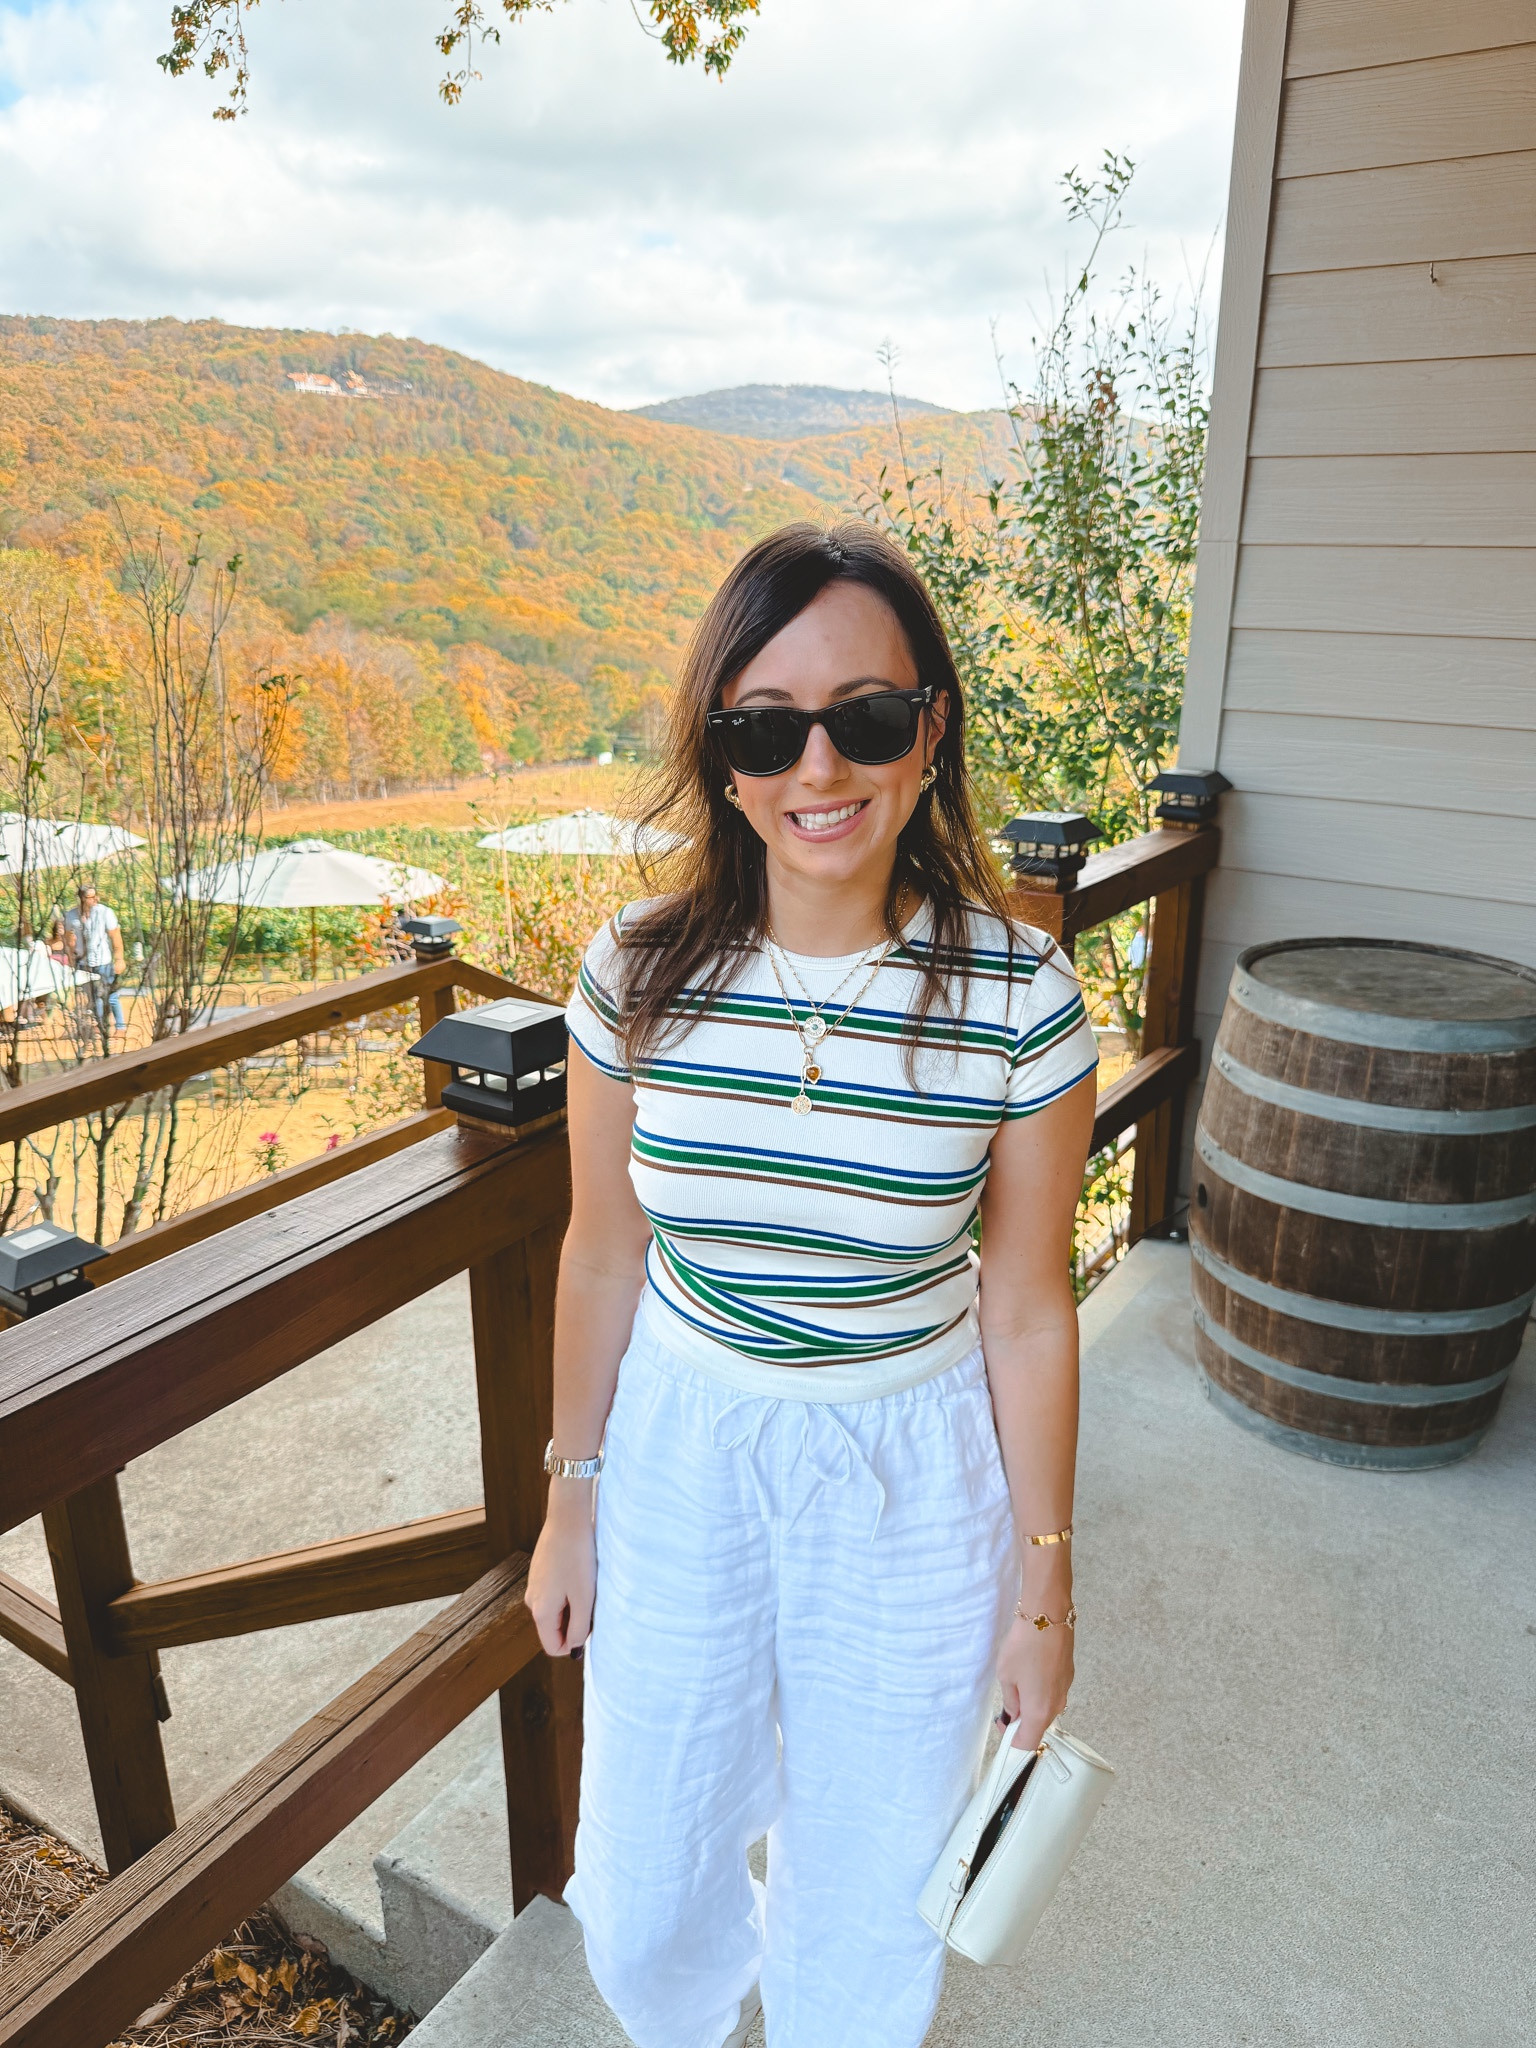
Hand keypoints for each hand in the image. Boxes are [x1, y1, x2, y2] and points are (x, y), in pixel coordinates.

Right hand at [525, 1490, 595, 1657]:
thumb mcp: (584, 1597)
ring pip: (556, 1610)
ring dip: (573, 1604)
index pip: (553, 1647)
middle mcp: (532, 1601)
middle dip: (574, 1622)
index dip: (574, 1644)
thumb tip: (574, 1651)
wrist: (567, 1517)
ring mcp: (534, 1585)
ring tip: (586, 1583)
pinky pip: (554, 1593)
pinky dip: (569, 1590)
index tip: (590, 1622)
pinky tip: (579, 1571)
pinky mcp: (540, 1572)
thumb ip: (578, 1629)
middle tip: (591, 1599)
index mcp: (540, 1611)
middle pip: (554, 1629)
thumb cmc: (578, 1556)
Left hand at [996, 1603, 1073, 1750]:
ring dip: (1030, 1705)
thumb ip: (1010, 1702)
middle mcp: (1056, 1706)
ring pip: (1046, 1710)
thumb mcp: (1006, 1675)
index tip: (1002, 1730)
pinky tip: (1030, 1672)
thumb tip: (1011, 1716)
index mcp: (1039, 1712)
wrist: (1048, 1617)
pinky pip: (1052, 1694)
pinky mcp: (1068, 1676)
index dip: (1012, 1743)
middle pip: (1038, 1727)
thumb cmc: (1024, 1646)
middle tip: (1005, 1706)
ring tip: (1016, 1682)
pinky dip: (1040, 1691)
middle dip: (1021, 1722)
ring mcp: (1065, 1691)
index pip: (1027, 1744)